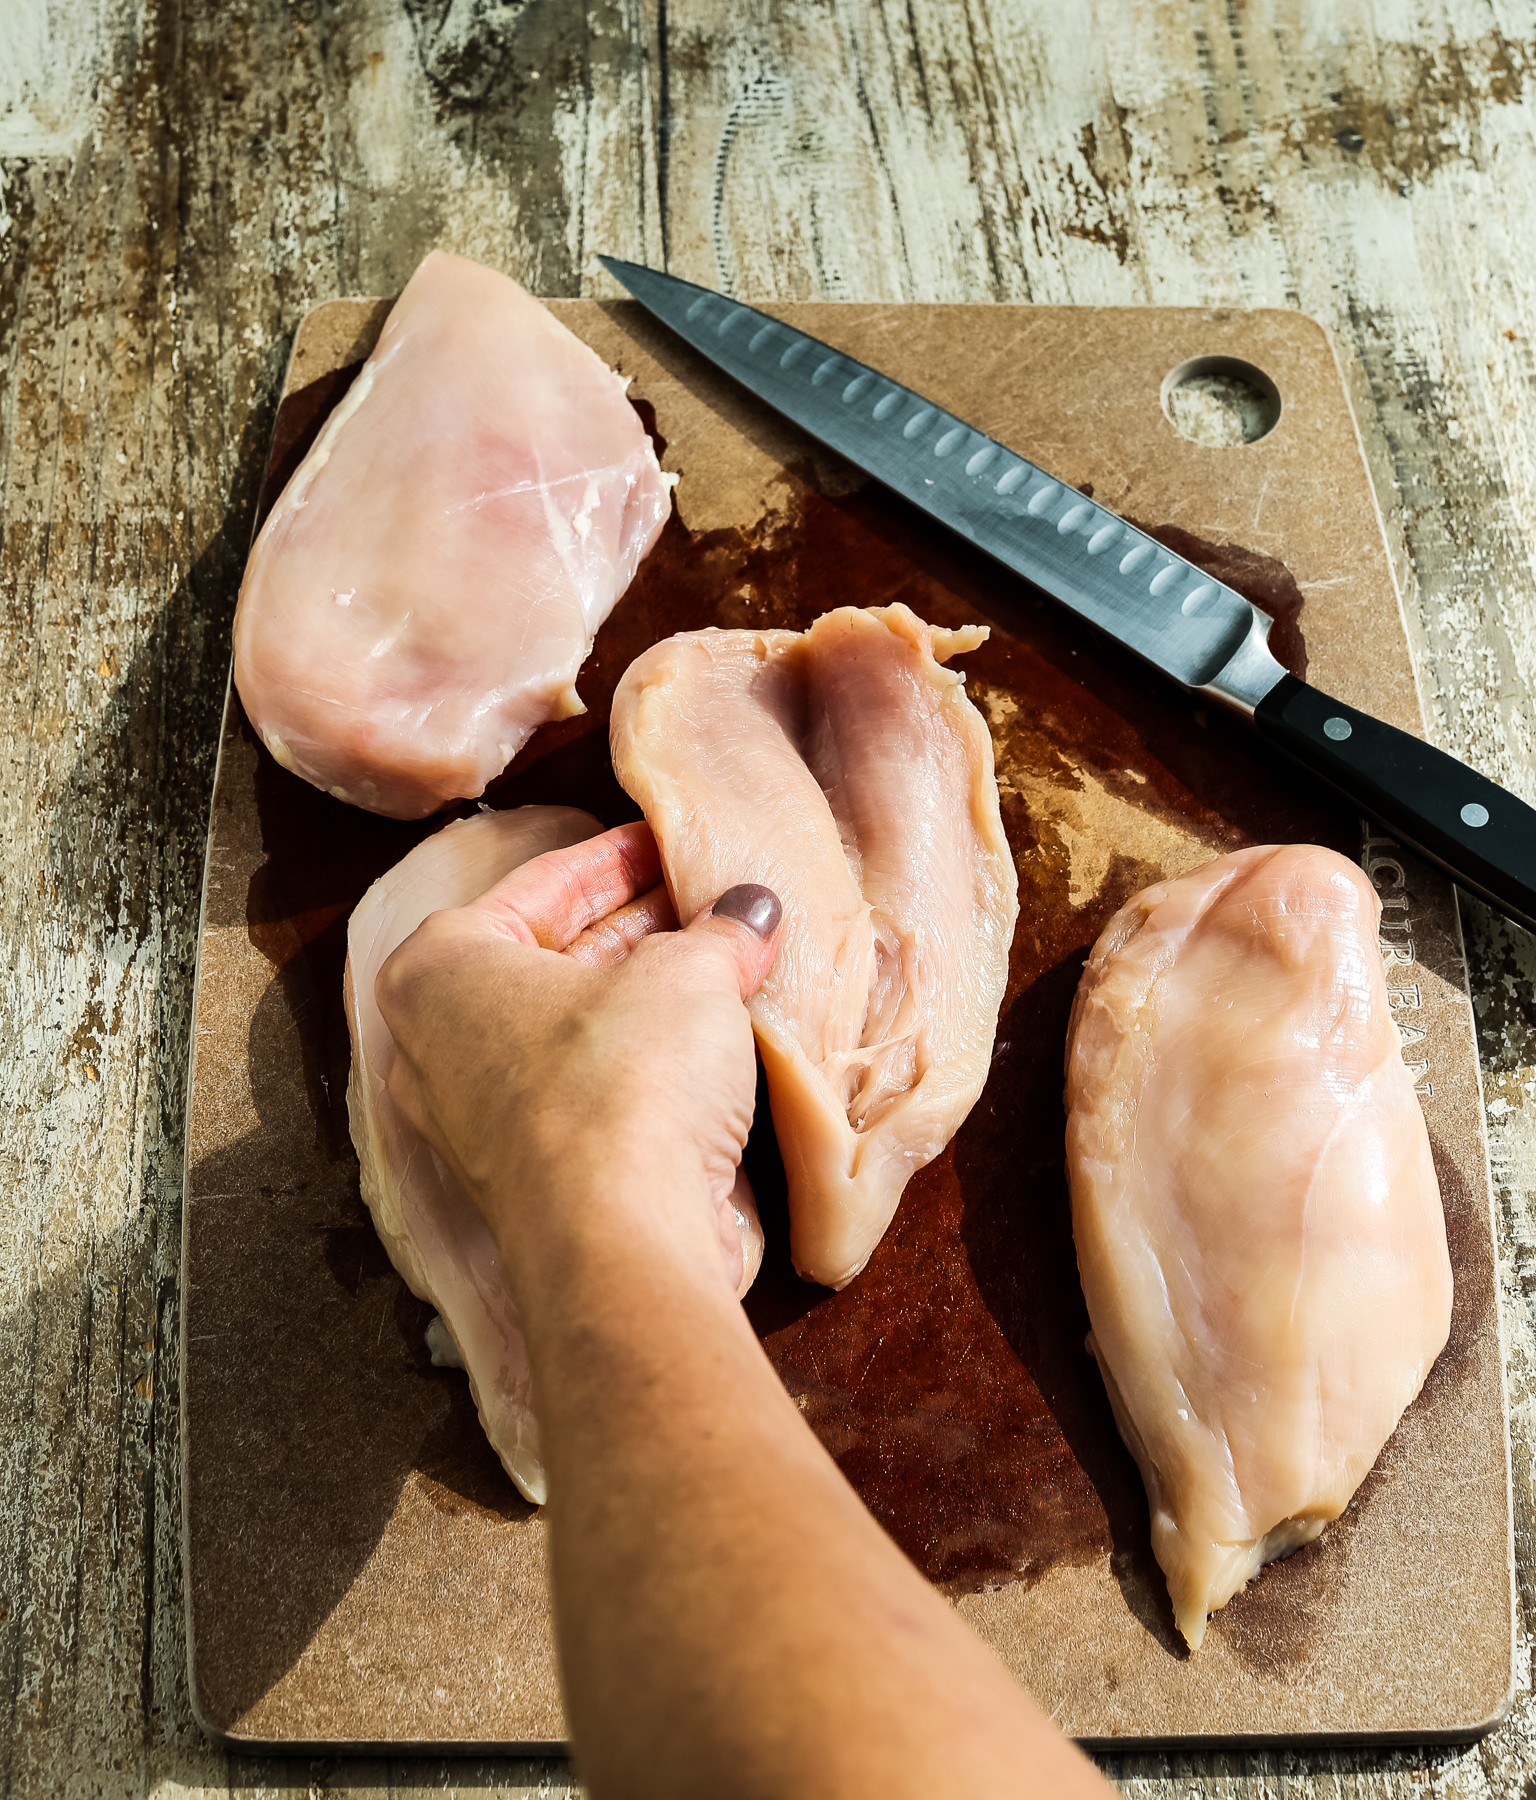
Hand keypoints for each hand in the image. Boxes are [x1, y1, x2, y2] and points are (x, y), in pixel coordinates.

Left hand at [374, 819, 782, 1303]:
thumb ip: (719, 933)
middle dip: (634, 924)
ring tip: (720, 957)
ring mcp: (475, 1115)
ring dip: (644, 992)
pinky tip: (707, 1035)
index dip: (616, 856)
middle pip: (550, 956)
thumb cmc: (624, 1082)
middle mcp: (436, 1041)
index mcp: (441, 967)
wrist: (622, 1241)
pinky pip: (581, 1088)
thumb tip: (751, 911)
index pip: (541, 883)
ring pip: (568, 1027)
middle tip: (703, 895)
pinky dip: (638, 1056)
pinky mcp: (523, 1174)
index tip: (664, 838)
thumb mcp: (688, 976)